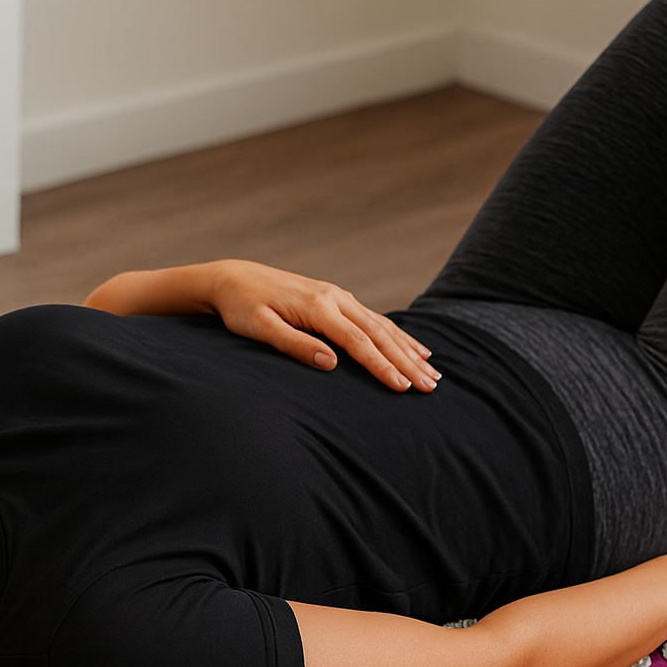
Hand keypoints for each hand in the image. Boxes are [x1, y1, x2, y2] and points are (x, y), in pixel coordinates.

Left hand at [204, 260, 439, 391]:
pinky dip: (397, 335)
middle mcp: (335, 298)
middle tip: (431, 386)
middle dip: (408, 362)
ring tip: (433, 371)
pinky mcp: (336, 299)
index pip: (359, 343)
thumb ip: (295, 345)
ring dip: (409, 349)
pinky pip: (374, 319)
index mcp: (318, 307)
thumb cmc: (242, 307)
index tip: (403, 387)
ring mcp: (338, 296)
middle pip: (379, 334)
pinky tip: (414, 348)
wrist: (233, 279)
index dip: (383, 367)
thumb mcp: (260, 328)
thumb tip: (331, 363)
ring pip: (382, 326)